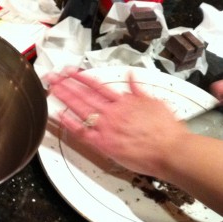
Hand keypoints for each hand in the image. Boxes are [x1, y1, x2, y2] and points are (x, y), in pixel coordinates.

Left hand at [45, 69, 189, 179]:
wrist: (169, 149)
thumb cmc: (165, 130)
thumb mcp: (155, 101)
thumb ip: (139, 89)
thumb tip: (131, 77)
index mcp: (124, 101)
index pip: (97, 85)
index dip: (81, 77)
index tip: (70, 72)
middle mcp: (112, 112)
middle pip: (83, 95)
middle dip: (66, 85)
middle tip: (53, 78)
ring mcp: (105, 127)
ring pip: (80, 109)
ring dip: (65, 98)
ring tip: (52, 90)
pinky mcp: (103, 143)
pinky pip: (82, 132)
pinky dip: (70, 123)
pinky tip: (59, 115)